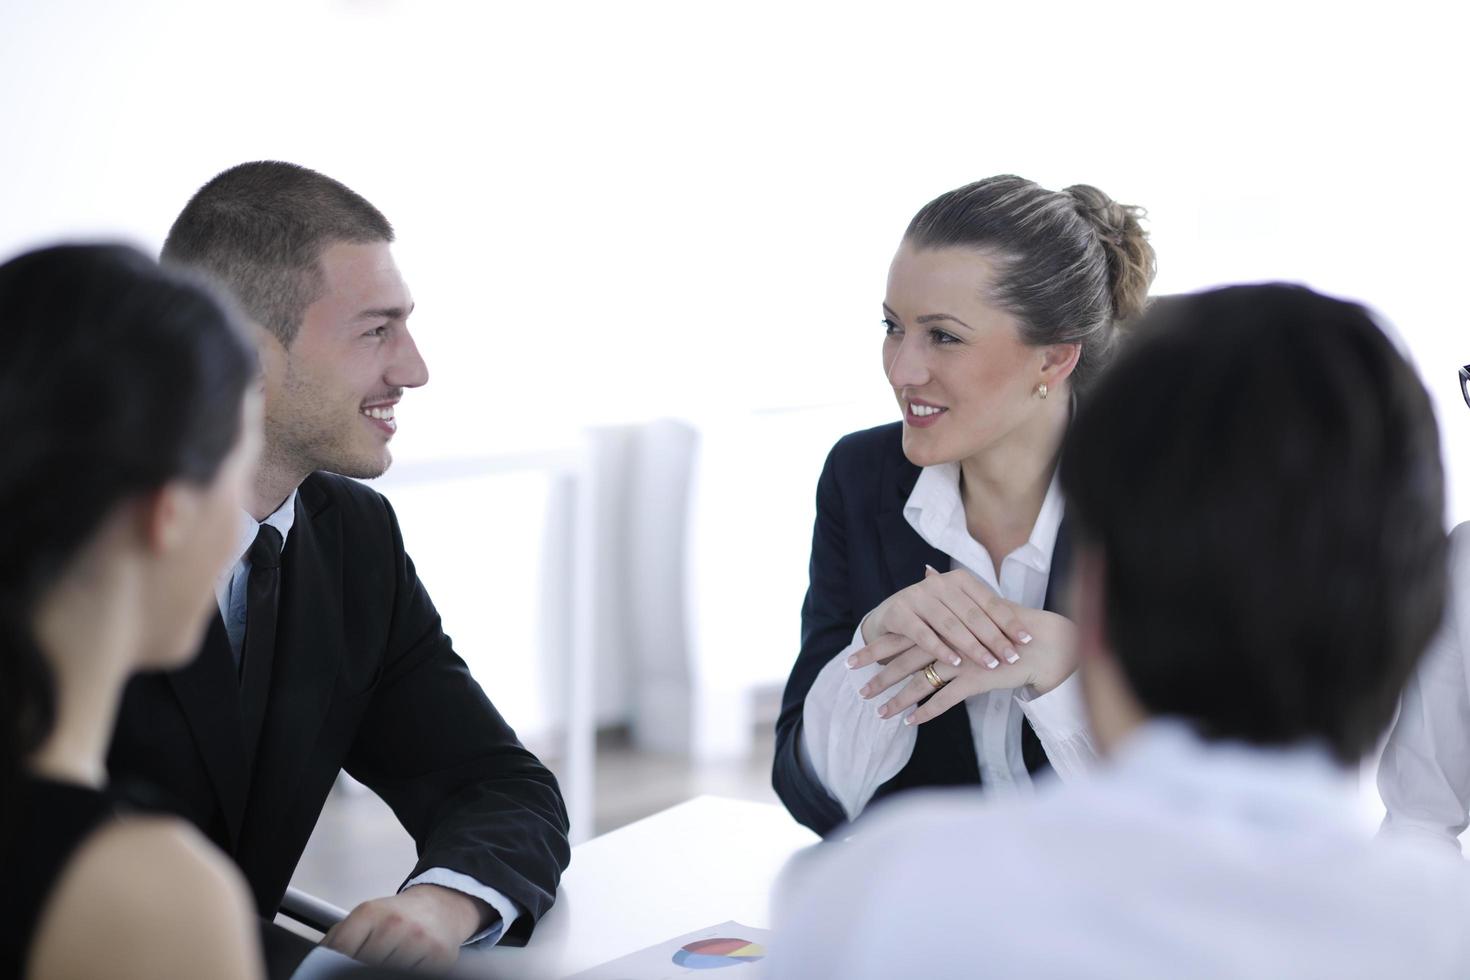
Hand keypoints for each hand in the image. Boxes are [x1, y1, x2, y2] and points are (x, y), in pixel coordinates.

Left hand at [322, 883, 491, 969]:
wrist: (440, 907)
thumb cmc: (399, 916)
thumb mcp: (366, 917)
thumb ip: (338, 939)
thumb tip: (317, 963)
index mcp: (371, 913)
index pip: (341, 951)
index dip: (337, 965)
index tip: (339, 969)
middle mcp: (396, 924)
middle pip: (363, 966)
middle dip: (362, 970)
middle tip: (367, 967)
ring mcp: (419, 942)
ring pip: (388, 973)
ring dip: (386, 972)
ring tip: (388, 964)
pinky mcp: (439, 958)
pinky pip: (412, 976)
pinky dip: (405, 974)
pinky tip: (406, 967)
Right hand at [854, 566, 1032, 669]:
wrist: (888, 615)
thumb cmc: (932, 615)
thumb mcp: (958, 610)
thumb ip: (984, 617)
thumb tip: (1024, 634)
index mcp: (959, 580)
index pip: (989, 601)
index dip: (1009, 621)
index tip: (1026, 641)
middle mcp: (939, 584)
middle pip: (972, 614)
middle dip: (994, 638)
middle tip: (1011, 658)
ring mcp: (917, 597)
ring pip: (950, 625)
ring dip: (972, 646)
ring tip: (989, 664)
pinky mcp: (898, 613)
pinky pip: (923, 634)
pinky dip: (941, 649)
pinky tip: (956, 663)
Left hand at [859, 606, 1077, 725]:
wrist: (1038, 642)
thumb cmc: (1006, 626)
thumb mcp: (974, 607)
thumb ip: (947, 598)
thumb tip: (927, 571)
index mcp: (940, 624)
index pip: (900, 637)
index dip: (875, 649)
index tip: (851, 661)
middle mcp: (946, 641)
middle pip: (904, 661)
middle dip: (879, 678)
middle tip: (859, 692)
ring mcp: (959, 660)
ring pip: (920, 683)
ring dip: (897, 700)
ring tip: (878, 713)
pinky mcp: (974, 678)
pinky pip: (944, 699)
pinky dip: (926, 712)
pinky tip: (910, 722)